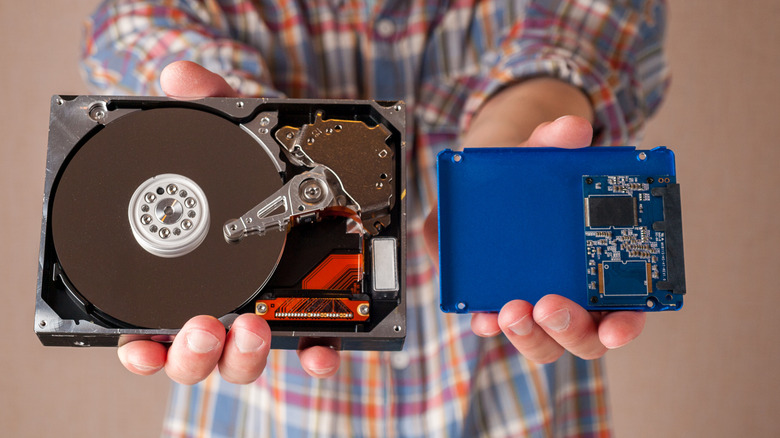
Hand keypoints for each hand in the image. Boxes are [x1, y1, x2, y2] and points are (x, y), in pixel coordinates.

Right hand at [117, 61, 339, 383]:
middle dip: (194, 353)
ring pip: (245, 360)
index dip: (143, 348)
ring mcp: (268, 318)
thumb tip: (180, 77)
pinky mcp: (314, 318)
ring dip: (243, 354)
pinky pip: (312, 350)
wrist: (319, 173)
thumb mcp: (240, 135)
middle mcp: (224, 307)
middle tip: (202, 327)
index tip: (137, 346)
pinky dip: (314, 357)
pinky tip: (317, 353)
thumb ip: (210, 106)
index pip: (154, 328)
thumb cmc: (264, 166)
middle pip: (198, 355)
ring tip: (252, 329)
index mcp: (193, 279)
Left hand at [423, 115, 645, 362]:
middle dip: (568, 328)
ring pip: (540, 340)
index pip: (626, 311)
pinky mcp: (495, 300)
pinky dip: (489, 322)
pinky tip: (482, 314)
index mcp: (601, 269)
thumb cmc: (530, 177)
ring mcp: (534, 303)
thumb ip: (554, 142)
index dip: (624, 326)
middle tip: (549, 306)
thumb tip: (570, 129)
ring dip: (528, 333)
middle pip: (582, 336)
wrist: (489, 179)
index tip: (615, 328)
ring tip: (510, 311)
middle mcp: (573, 296)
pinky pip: (495, 323)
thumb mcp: (541, 155)